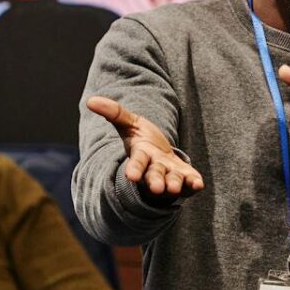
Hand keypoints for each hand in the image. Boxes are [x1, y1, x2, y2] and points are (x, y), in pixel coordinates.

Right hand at [85, 96, 203, 199]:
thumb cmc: (143, 140)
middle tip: (158, 188)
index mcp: (141, 155)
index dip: (134, 169)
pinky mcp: (185, 177)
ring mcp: (170, 174)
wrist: (161, 154)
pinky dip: (193, 184)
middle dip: (156, 182)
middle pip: (154, 176)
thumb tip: (91, 101)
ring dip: (174, 184)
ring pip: (172, 181)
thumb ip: (114, 113)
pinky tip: (199, 184)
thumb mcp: (130, 124)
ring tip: (174, 188)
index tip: (131, 176)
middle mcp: (155, 168)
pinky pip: (189, 182)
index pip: (137, 162)